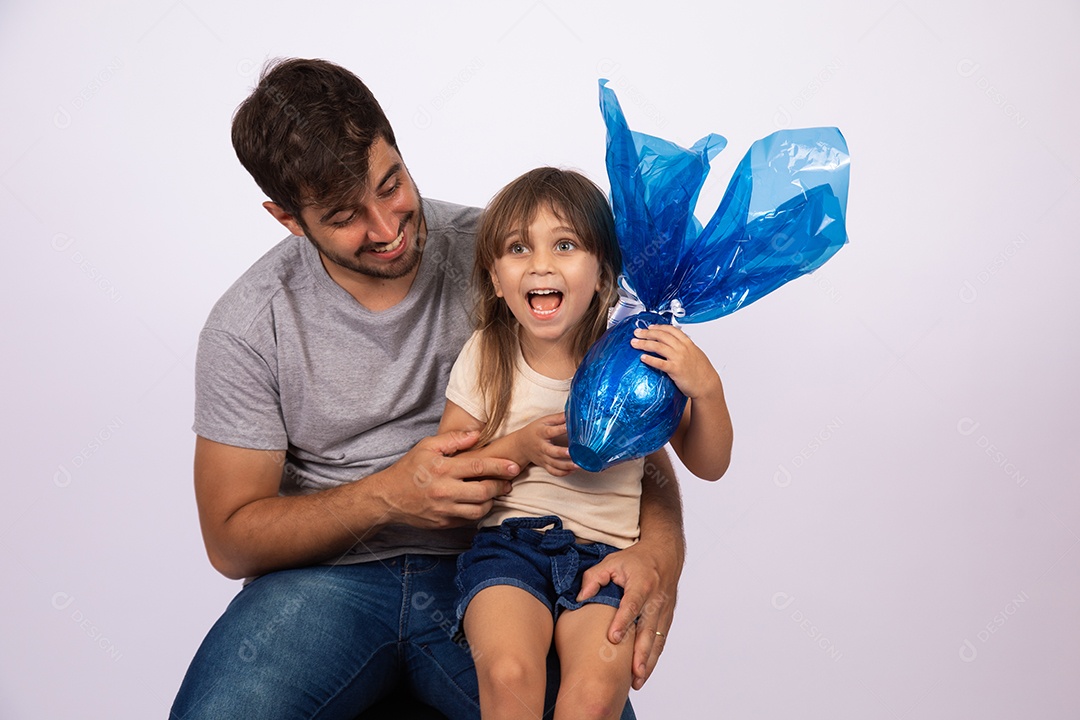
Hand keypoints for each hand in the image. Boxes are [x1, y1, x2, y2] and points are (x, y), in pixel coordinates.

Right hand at [378, 431, 517, 528]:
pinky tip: (480, 502)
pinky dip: (478, 512)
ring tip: (494, 492)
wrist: (388, 498)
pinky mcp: (443, 523)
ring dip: (491, 501)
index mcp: (442, 469)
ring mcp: (444, 510)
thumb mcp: (426, 446)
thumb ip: (453, 439)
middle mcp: (444, 491)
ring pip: (479, 510)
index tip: (514, 466)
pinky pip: (468, 520)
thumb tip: (477, 434)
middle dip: (500, 486)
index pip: (478, 467)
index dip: (499, 467)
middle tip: (508, 482)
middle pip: (483, 492)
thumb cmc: (409, 469)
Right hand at [515, 412, 577, 476]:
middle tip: (574, 453)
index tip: (570, 427)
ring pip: (554, 464)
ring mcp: (543, 457)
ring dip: (567, 466)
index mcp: (541, 433)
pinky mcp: (544, 465)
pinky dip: (563, 473)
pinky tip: (572, 470)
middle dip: (562, 453)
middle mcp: (541, 447)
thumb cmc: (535, 430)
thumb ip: (558, 418)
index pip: (550, 431)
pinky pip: (553, 472)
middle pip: (552, 452)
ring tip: (579, 465)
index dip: (560, 429)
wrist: (521, 445)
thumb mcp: (544, 421)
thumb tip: (572, 412)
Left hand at [577, 538, 678, 689]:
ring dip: (648, 661)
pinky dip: (653, 658)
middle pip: (649, 629)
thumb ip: (594, 578)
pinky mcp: (667, 618)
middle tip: (633, 673)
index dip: (623, 621)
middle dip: (641, 653)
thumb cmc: (636, 559)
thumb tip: (580, 598)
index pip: (632, 605)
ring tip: (638, 681)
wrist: (666, 554)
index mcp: (641, 584)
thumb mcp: (612, 561)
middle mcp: (656, 599)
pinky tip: (644, 672)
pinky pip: (661, 640)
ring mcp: (664, 611)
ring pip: (657, 640)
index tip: (614, 638)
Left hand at [631, 324, 721, 399]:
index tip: (650, 327)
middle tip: (637, 333)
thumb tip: (675, 343)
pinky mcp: (675, 370)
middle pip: (661, 336)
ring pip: (658, 347)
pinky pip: (660, 363)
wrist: (707, 385)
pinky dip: (650, 359)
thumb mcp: (695, 353)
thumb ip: (685, 347)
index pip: (671, 330)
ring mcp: (678, 358)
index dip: (658, 327)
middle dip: (647, 333)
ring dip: (644, 343)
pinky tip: (643, 358)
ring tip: (635, 343)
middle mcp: (682, 348)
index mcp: (688, 343)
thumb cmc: (702, 371)